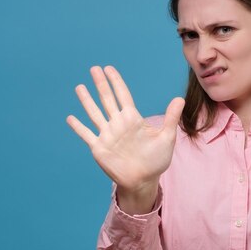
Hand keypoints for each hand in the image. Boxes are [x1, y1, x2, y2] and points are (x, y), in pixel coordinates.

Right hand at [66, 65, 184, 188]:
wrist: (144, 181)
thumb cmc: (156, 161)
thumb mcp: (166, 138)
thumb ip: (170, 118)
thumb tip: (180, 98)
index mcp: (133, 119)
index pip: (123, 96)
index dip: (116, 82)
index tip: (109, 69)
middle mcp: (118, 124)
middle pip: (107, 100)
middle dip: (101, 84)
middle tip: (94, 68)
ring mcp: (108, 135)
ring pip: (94, 113)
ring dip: (87, 100)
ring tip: (79, 87)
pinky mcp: (99, 148)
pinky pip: (86, 135)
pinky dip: (78, 127)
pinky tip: (70, 117)